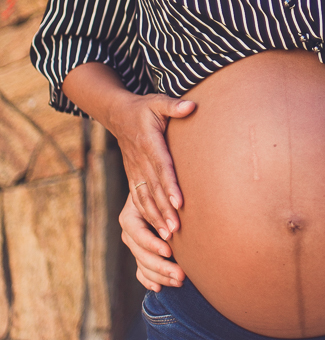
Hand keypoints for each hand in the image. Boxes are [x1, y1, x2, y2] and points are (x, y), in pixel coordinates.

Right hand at [108, 91, 195, 240]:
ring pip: (144, 199)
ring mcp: (134, 171)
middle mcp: (140, 160)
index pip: (161, 167)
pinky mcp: (133, 177)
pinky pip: (138, 199)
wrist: (117, 115)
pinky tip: (157, 231)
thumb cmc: (143, 108)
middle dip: (164, 211)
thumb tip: (192, 106)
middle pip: (153, 189)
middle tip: (176, 230)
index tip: (180, 203)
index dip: (170, 185)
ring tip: (168, 237)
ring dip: (155, 218)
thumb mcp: (157, 102)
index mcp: (148, 143)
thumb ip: (174, 106)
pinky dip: (147, 216)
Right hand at [120, 193, 185, 292]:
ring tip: (180, 280)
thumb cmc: (162, 188)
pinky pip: (141, 272)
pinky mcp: (140, 255)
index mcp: (129, 217)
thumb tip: (178, 211)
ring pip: (143, 266)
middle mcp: (129, 233)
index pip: (139, 235)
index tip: (170, 251)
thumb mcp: (160, 192)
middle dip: (162, 266)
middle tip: (181, 274)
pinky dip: (150, 280)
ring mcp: (134, 246)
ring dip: (161, 276)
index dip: (153, 244)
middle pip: (142, 255)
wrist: (156, 190)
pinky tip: (160, 287)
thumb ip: (165, 204)